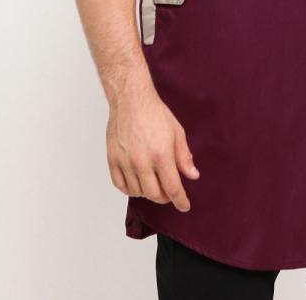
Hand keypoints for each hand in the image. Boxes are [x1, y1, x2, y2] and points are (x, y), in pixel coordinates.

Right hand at [106, 85, 199, 211]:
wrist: (131, 99)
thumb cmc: (154, 112)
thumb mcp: (177, 132)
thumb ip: (184, 156)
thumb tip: (192, 175)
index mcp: (161, 154)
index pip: (172, 188)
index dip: (180, 201)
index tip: (184, 206)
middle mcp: (142, 161)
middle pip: (154, 194)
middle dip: (165, 198)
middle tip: (169, 194)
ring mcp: (125, 162)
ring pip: (137, 192)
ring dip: (147, 193)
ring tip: (154, 184)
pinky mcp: (113, 159)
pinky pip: (120, 185)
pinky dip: (130, 189)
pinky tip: (137, 184)